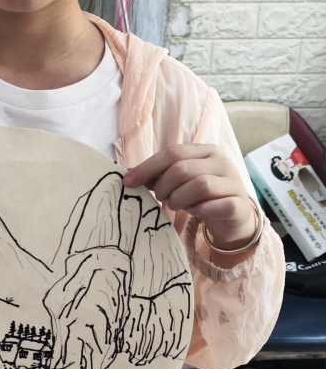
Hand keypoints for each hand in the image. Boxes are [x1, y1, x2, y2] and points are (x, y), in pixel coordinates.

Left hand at [123, 144, 256, 250]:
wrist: (235, 217)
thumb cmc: (204, 196)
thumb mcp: (182, 182)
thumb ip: (160, 176)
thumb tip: (129, 173)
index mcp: (206, 151)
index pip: (173, 152)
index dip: (148, 167)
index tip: (128, 181)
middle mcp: (222, 162)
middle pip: (183, 169)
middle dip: (164, 186)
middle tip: (161, 197)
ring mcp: (233, 182)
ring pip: (200, 185)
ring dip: (179, 199)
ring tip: (176, 204)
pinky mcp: (239, 204)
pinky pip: (216, 205)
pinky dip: (200, 210)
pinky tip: (194, 212)